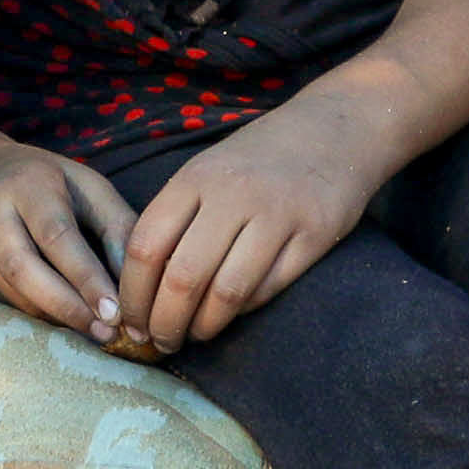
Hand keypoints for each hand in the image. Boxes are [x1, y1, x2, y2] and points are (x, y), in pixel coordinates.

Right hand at [0, 135, 144, 350]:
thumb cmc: (47, 181)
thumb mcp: (87, 185)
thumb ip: (117, 226)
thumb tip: (137, 281)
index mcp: (28, 186)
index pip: (56, 236)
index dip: (85, 277)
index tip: (115, 312)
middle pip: (23, 269)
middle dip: (67, 306)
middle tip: (106, 333)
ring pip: (12, 290)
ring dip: (55, 316)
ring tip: (94, 332)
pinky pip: (5, 299)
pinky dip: (39, 313)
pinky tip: (68, 322)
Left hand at [118, 111, 382, 350]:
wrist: (337, 126)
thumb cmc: (259, 157)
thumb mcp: (208, 170)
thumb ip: (176, 217)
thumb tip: (141, 286)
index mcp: (195, 178)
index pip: (146, 246)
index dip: (133, 294)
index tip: (131, 321)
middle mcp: (234, 194)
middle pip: (183, 277)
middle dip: (164, 322)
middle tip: (160, 341)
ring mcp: (278, 214)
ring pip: (228, 291)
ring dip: (204, 326)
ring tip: (195, 335)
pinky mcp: (316, 234)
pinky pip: (270, 288)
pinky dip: (243, 310)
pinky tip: (232, 314)